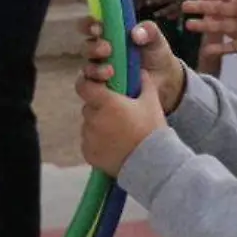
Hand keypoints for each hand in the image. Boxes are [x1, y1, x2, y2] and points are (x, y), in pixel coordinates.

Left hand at [77, 19, 184, 175]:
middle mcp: (93, 119)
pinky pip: (89, 143)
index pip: (83, 86)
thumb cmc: (152, 131)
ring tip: (120, 135)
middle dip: (100, 109)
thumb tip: (140, 71)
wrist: (153, 165)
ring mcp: (89, 138)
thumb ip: (144, 83)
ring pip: (89, 125)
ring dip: (99, 126)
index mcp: (106, 103)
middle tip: (118, 116)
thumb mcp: (151, 103)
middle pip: (89, 107)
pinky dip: (98, 143)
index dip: (88, 84)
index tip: (96, 87)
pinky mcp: (88, 154)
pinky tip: (115, 147)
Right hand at [80, 17, 187, 114]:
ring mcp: (101, 72)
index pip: (91, 26)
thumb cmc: (156, 55)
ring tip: (110, 72)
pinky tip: (108, 87)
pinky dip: (96, 87)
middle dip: (93, 48)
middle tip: (107, 50)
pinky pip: (92, 89)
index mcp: (109, 35)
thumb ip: (148, 31)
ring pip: (87, 69)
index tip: (97, 29)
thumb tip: (135, 34)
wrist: (166, 81)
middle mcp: (101, 52)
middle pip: (86, 48)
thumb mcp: (156, 39)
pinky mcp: (103, 90)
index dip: (89, 26)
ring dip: (95, 69)